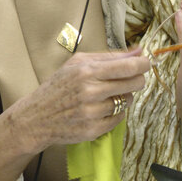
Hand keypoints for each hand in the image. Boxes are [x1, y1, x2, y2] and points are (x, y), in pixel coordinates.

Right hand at [0, 48, 148, 180]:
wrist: (35, 118)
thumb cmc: (58, 86)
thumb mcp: (78, 63)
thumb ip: (110, 56)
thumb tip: (139, 51)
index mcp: (87, 71)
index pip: (129, 66)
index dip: (144, 64)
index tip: (146, 63)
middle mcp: (90, 92)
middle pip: (134, 83)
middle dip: (136, 80)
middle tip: (128, 79)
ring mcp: (92, 112)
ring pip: (128, 100)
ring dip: (123, 96)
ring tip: (107, 95)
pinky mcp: (93, 130)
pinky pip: (120, 118)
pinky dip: (115, 112)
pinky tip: (101, 109)